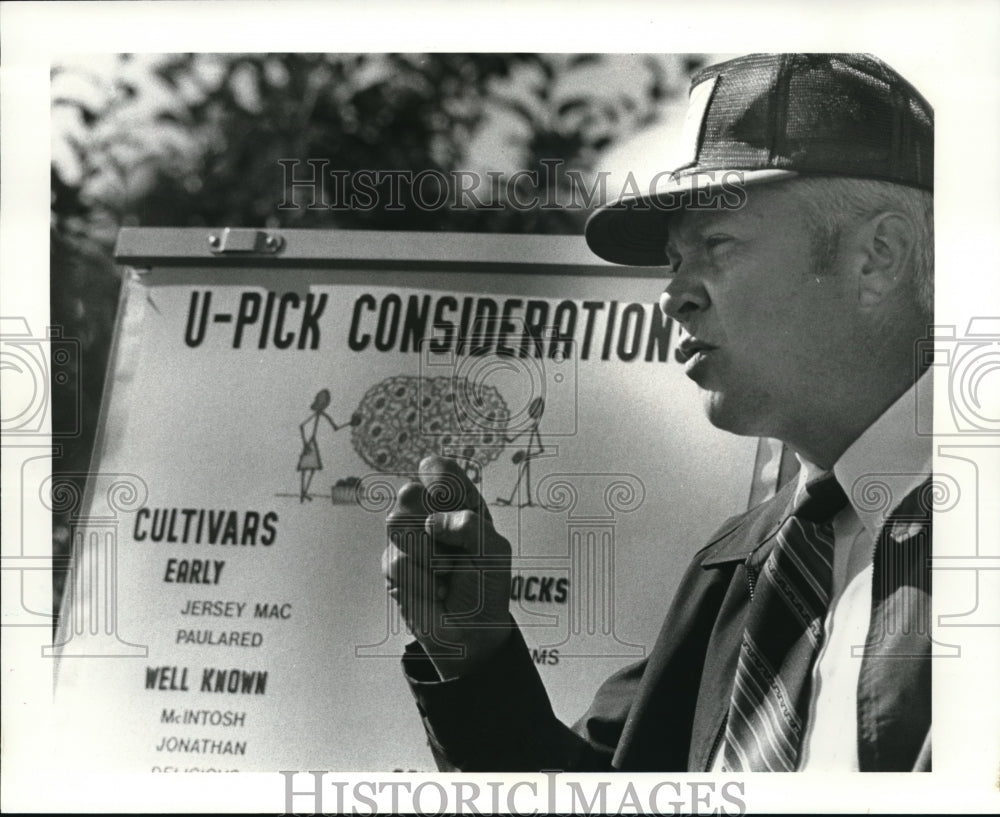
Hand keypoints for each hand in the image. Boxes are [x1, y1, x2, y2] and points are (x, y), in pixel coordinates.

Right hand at [383, 455, 511, 678]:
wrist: (472, 630)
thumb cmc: (485, 584)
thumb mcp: (493, 549)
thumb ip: (469, 525)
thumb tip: (430, 522)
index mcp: (457, 501)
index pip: (437, 469)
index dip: (443, 486)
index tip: (462, 510)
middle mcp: (427, 513)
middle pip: (410, 492)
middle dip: (434, 525)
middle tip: (454, 550)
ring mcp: (406, 538)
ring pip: (398, 525)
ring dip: (431, 556)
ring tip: (446, 572)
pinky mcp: (392, 565)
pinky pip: (398, 562)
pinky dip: (423, 580)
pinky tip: (435, 590)